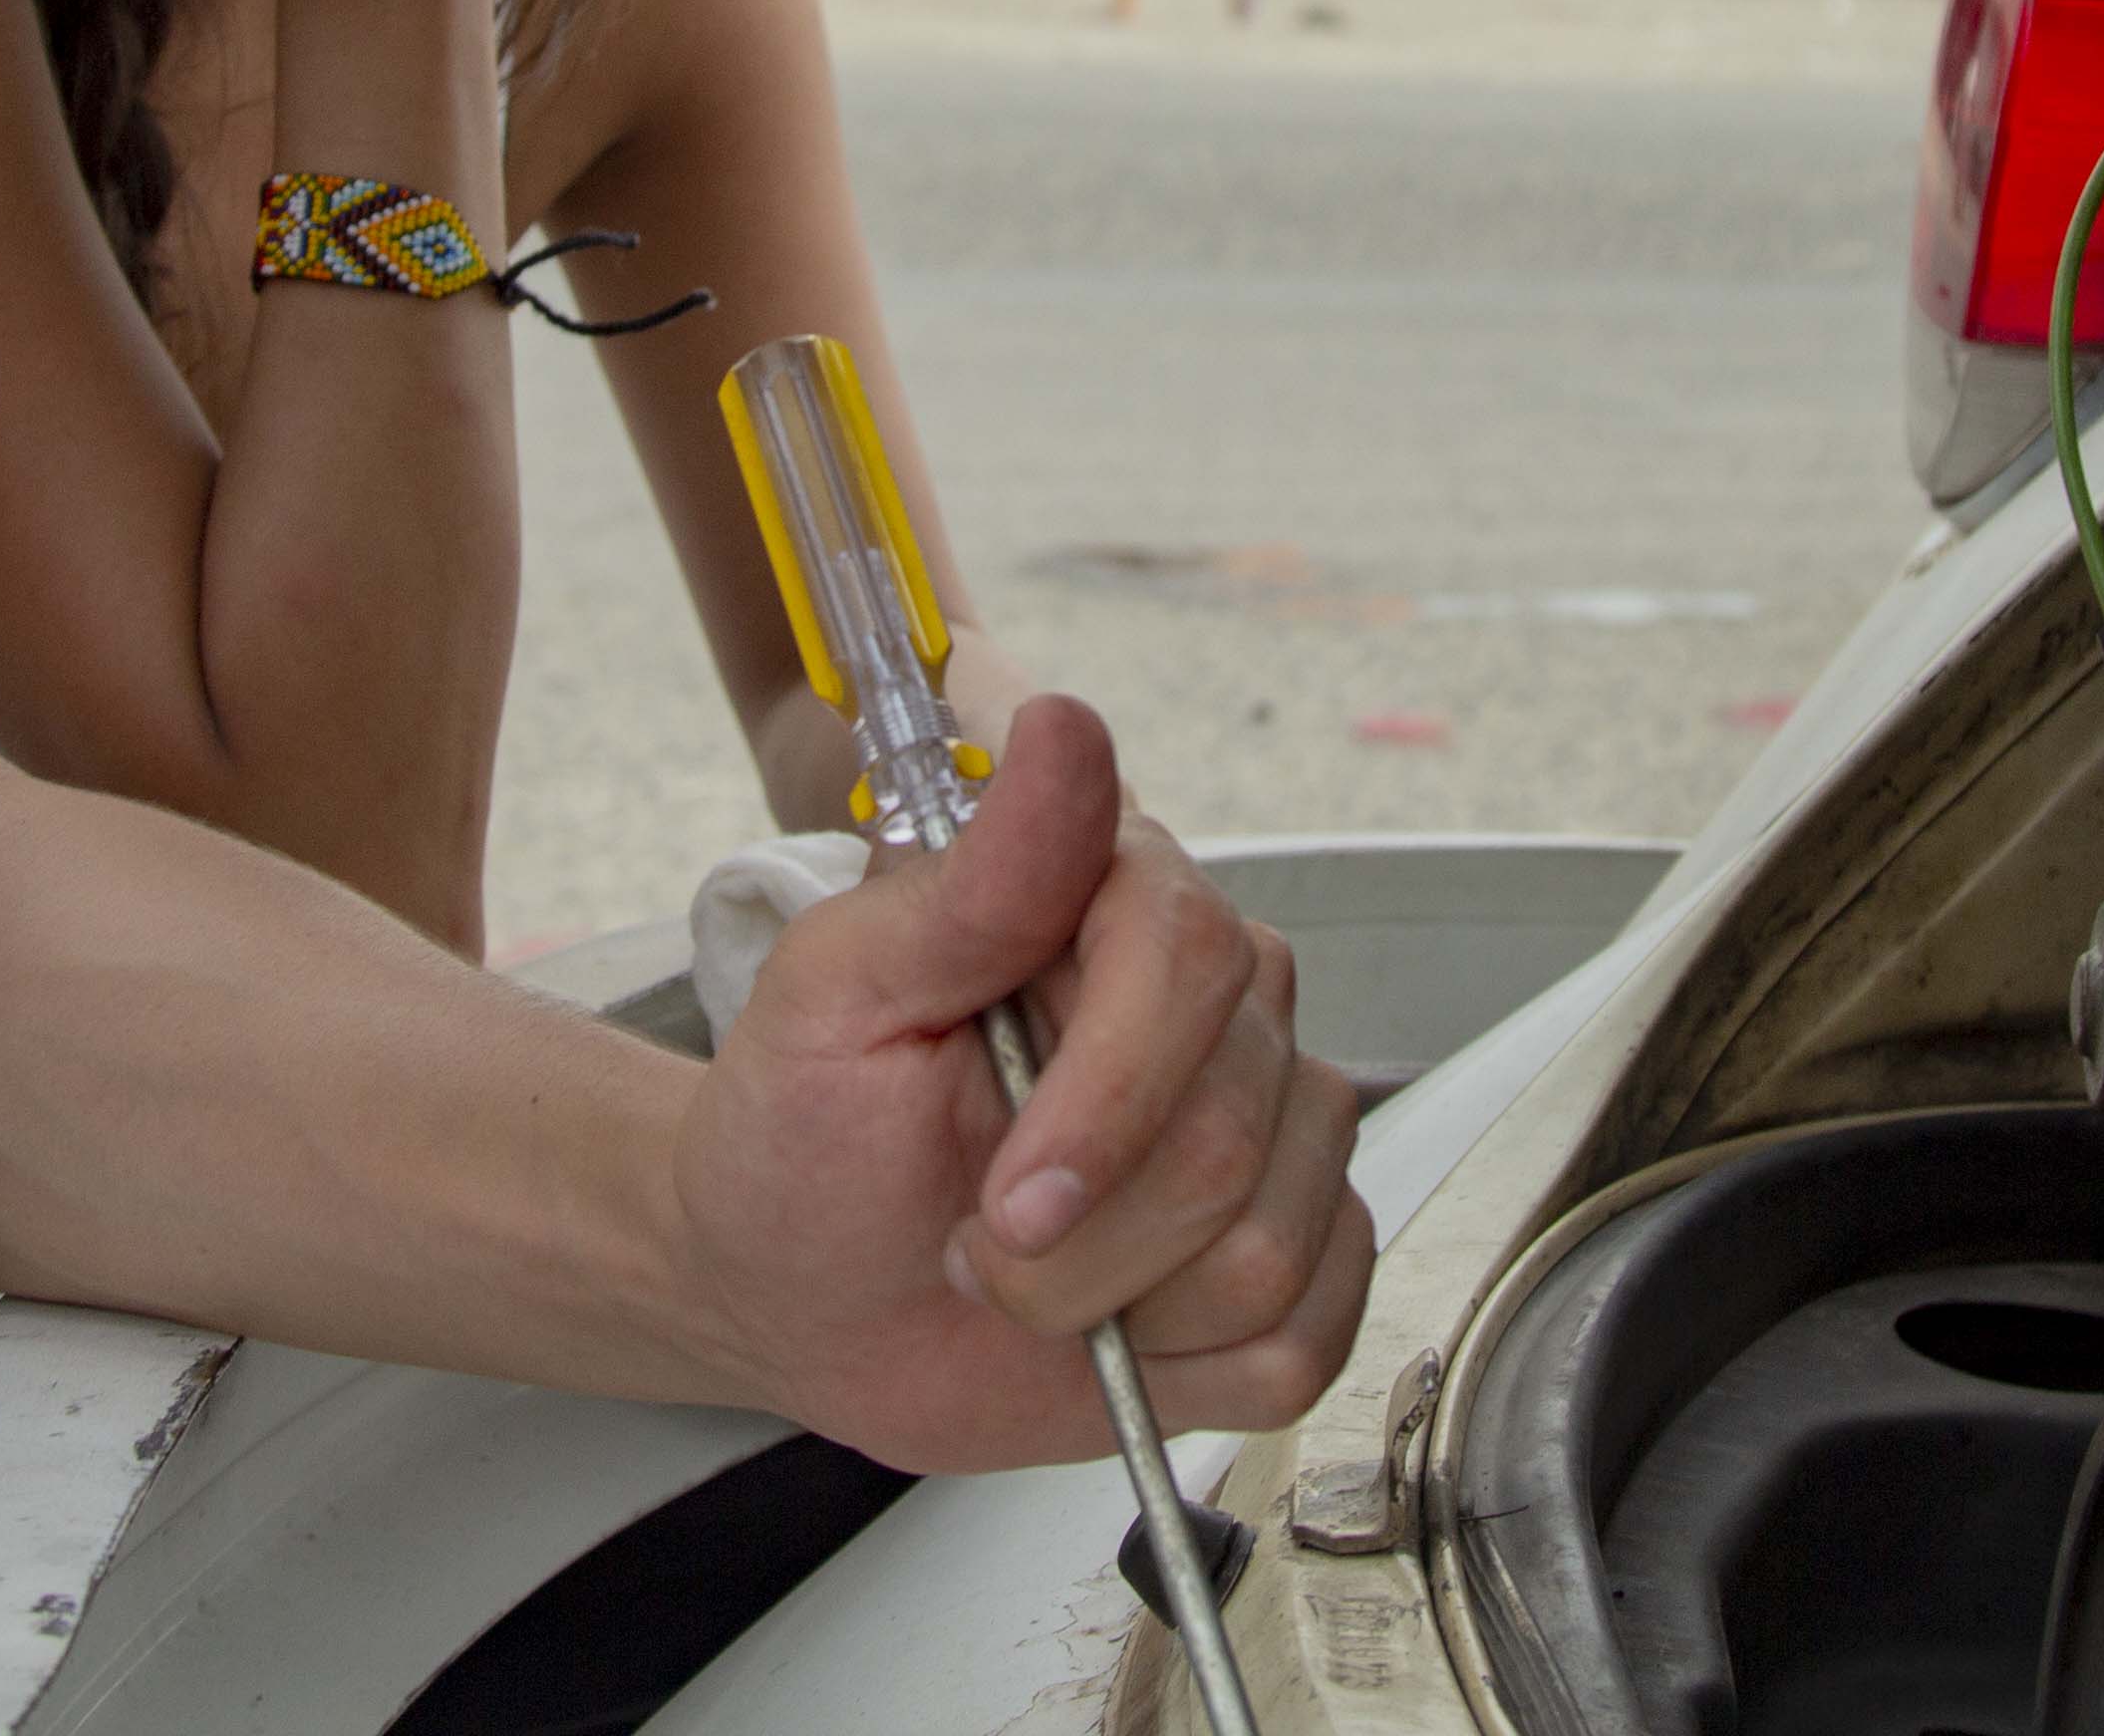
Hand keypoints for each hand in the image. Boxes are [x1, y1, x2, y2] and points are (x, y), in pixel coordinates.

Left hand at [673, 699, 1373, 1473]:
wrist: (795, 1281)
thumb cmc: (804, 1129)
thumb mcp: (839, 998)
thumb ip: (974, 879)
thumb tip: (1068, 730)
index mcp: (1120, 908)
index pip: (1195, 964)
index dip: (1109, 1101)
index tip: (1006, 1198)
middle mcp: (1222, 1011)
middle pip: (1236, 1135)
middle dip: (1081, 1242)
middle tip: (972, 1244)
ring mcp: (1269, 1139)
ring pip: (1273, 1252)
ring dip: (1118, 1310)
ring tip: (1025, 1284)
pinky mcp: (1288, 1264)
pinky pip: (1308, 1342)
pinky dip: (1190, 1374)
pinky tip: (1112, 1336)